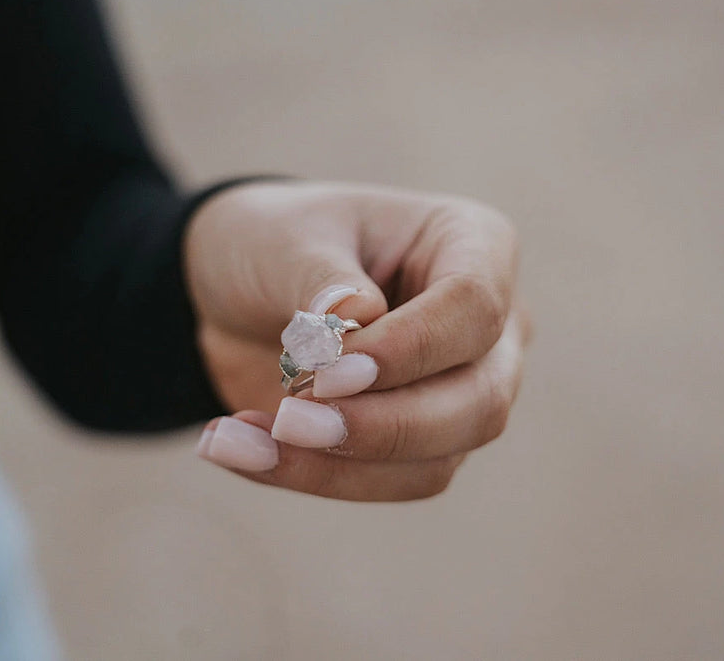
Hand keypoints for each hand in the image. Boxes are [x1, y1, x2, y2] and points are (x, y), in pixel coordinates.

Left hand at [184, 181, 528, 500]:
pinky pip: (389, 483)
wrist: (236, 297)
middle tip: (287, 419)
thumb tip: (352, 320)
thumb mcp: (283, 240)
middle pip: (478, 401)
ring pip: (438, 460)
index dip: (408, 349)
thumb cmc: (274, 246)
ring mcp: (462, 393)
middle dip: (381, 425)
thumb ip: (320, 280)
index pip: (474, 308)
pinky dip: (312, 476)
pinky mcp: (421, 446)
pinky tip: (243, 449)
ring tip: (238, 439)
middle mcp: (487, 328)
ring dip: (336, 466)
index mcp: (474, 245)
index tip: (325, 369)